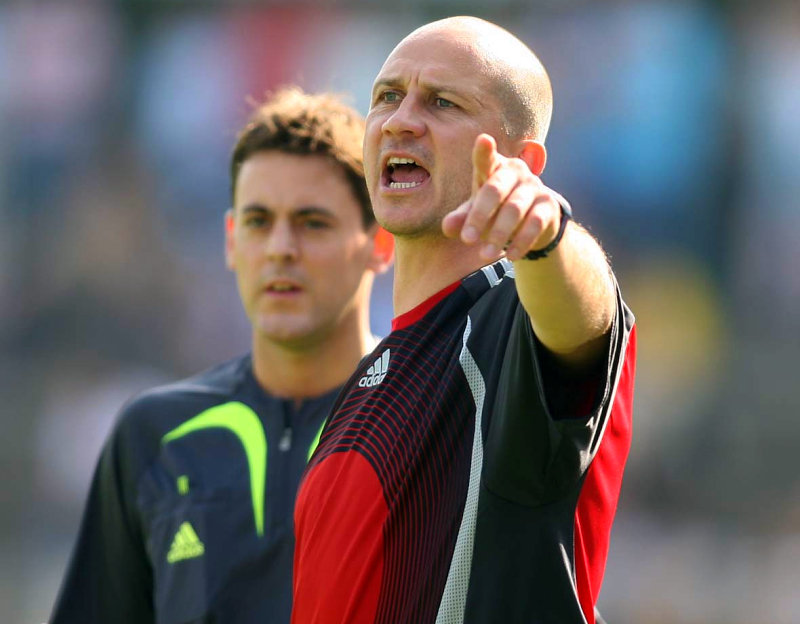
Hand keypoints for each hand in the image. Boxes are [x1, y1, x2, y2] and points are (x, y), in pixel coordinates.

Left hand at [442, 134, 561, 260]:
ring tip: (484, 255)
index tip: (483, 141)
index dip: (484, 151)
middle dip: (479, 216)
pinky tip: (510, 256)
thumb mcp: (475, 213)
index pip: (486, 159)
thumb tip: (448, 227)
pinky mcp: (549, 205)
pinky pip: (535, 223)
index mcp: (494, 168)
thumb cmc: (496, 210)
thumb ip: (462, 218)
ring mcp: (534, 186)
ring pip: (515, 209)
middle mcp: (516, 172)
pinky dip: (521, 241)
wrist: (534, 222)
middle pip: (495, 190)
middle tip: (466, 240)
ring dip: (499, 234)